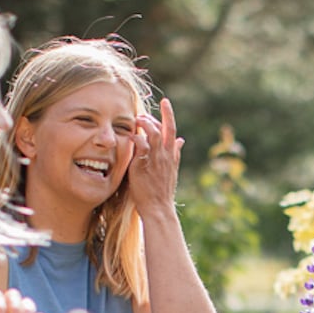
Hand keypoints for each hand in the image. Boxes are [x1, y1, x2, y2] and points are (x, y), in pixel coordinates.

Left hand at [128, 96, 186, 217]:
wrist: (159, 208)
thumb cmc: (162, 191)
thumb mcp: (172, 169)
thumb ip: (175, 153)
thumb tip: (181, 140)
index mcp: (172, 155)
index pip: (172, 131)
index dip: (169, 115)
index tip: (165, 104)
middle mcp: (166, 155)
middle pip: (167, 129)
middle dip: (165, 113)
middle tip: (157, 104)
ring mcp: (156, 160)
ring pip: (154, 134)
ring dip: (146, 123)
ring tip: (138, 118)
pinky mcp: (144, 166)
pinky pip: (142, 147)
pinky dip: (137, 138)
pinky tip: (132, 136)